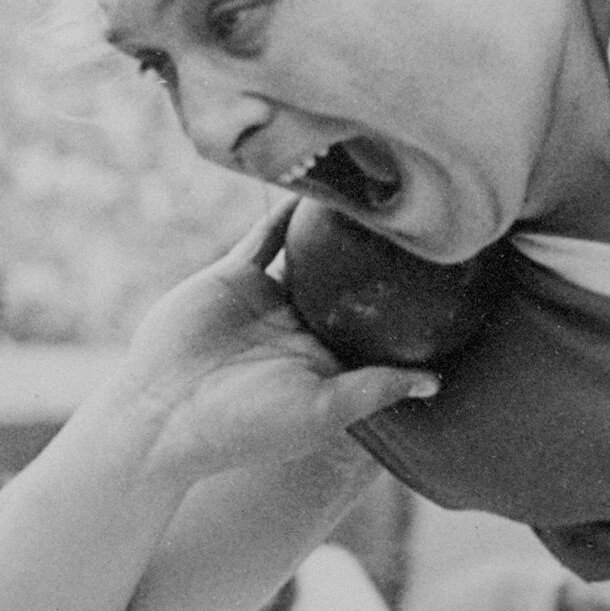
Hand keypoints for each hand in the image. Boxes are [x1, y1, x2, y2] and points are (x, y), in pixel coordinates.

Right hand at [114, 200, 440, 479]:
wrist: (161, 414)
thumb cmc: (246, 426)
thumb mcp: (322, 411)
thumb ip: (376, 389)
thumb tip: (437, 381)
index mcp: (326, 360)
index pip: (377, 326)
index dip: (406, 302)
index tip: (448, 272)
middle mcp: (301, 326)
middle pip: (350, 282)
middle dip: (377, 255)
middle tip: (421, 215)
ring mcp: (267, 299)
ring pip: (311, 251)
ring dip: (335, 225)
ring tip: (376, 189)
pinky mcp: (234, 275)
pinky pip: (266, 235)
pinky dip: (288, 211)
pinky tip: (317, 184)